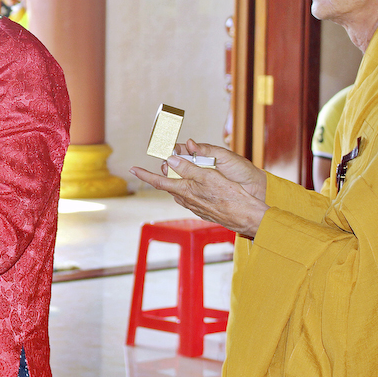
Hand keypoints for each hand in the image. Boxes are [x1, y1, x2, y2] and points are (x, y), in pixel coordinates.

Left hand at [130, 139, 268, 238]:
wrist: (245, 216)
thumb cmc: (229, 195)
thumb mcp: (207, 176)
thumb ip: (187, 168)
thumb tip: (169, 160)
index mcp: (184, 190)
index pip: (159, 181)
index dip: (144, 174)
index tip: (132, 169)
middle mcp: (186, 200)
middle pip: (170, 184)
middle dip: (166, 172)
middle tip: (167, 159)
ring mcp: (194, 206)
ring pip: (180, 190)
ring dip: (178, 179)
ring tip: (182, 169)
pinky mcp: (203, 209)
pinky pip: (191, 195)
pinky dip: (190, 186)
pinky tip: (197, 183)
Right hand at [174, 138, 266, 201]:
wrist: (254, 188)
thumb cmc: (240, 169)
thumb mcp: (224, 156)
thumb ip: (206, 150)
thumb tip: (190, 143)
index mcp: (202, 155)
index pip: (182, 151)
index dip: (173, 151)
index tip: (167, 152)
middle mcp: (198, 167)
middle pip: (176, 165)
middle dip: (169, 164)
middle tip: (167, 166)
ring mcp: (199, 180)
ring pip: (179, 178)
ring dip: (172, 177)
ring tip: (169, 176)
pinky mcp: (201, 193)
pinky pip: (186, 191)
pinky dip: (180, 190)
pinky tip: (176, 190)